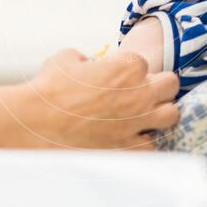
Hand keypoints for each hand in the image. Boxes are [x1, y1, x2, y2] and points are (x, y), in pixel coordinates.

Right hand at [24, 48, 178, 149]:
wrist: (35, 123)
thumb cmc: (48, 88)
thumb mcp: (67, 58)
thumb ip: (87, 58)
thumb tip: (89, 63)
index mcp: (128, 66)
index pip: (144, 63)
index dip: (130, 69)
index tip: (116, 77)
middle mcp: (139, 93)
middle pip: (170, 84)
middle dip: (158, 86)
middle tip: (140, 93)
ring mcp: (137, 122)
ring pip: (171, 114)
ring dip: (159, 113)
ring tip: (142, 116)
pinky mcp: (128, 148)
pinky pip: (152, 145)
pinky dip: (143, 141)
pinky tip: (129, 139)